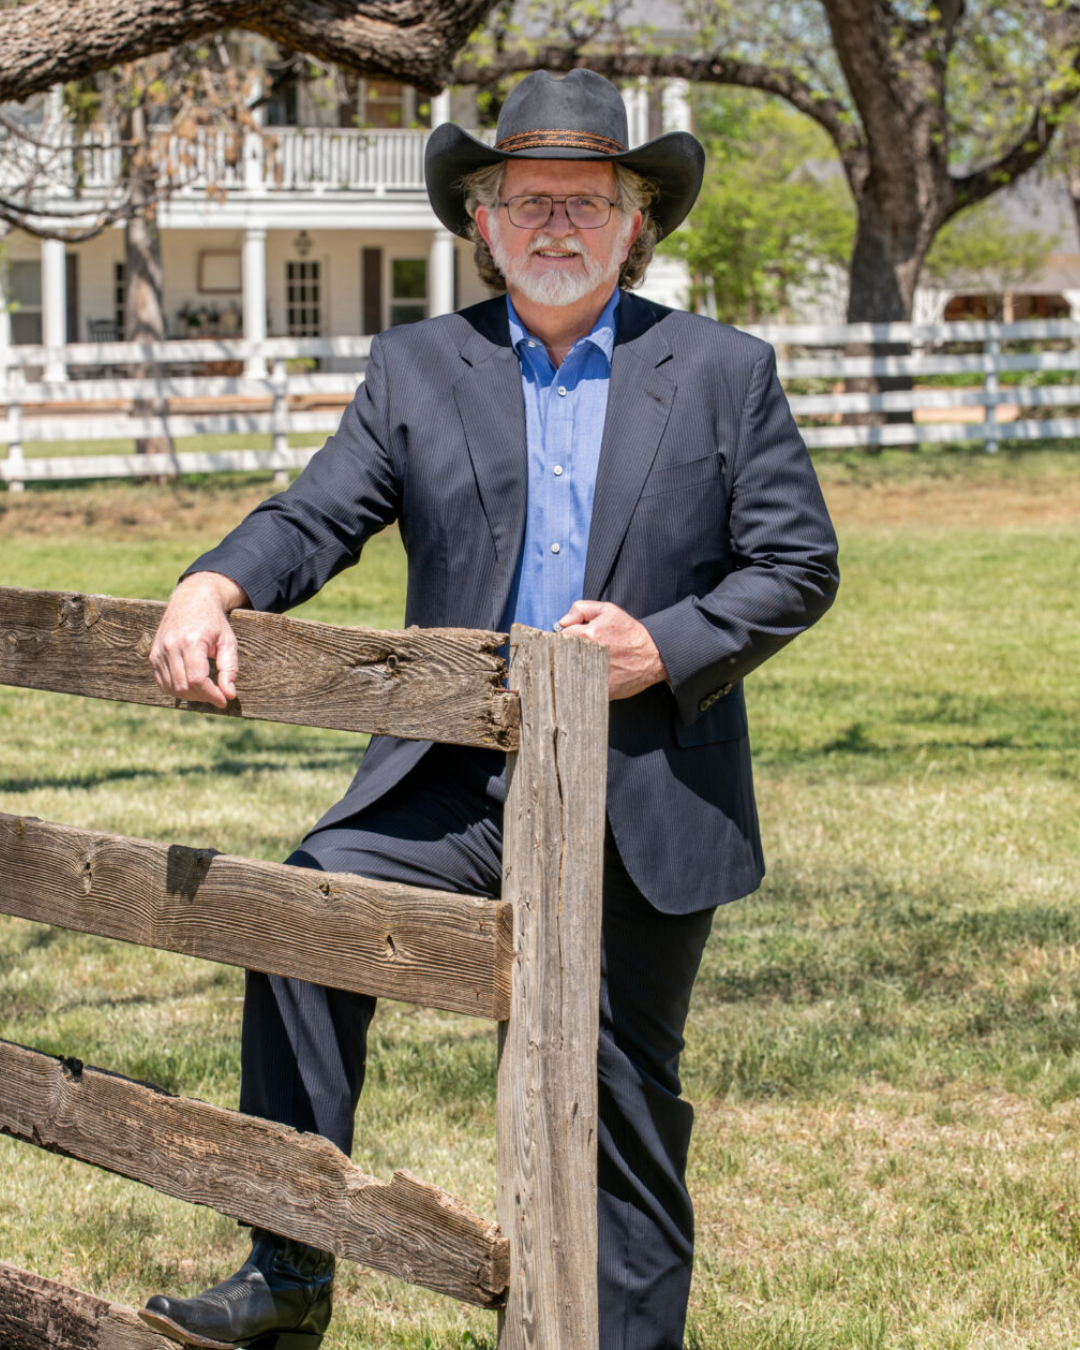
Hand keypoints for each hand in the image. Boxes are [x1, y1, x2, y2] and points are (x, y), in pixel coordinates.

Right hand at [149, 572, 248, 708]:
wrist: (191, 601)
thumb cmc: (214, 622)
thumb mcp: (228, 642)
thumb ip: (230, 668)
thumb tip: (229, 695)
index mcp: (191, 641)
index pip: (197, 679)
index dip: (211, 695)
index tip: (224, 700)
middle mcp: (171, 646)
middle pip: (184, 686)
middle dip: (203, 696)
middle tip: (217, 694)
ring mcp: (159, 651)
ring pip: (172, 688)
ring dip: (190, 695)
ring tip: (206, 689)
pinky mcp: (153, 655)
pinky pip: (162, 683)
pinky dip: (177, 690)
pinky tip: (191, 685)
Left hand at [556, 600, 667, 699]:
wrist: (654, 656)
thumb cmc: (630, 633)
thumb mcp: (608, 610)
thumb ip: (581, 609)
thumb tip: (562, 622)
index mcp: (585, 635)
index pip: (557, 639)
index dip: (562, 640)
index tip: (568, 643)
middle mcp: (586, 655)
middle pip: (559, 658)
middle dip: (564, 656)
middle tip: (578, 655)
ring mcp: (592, 675)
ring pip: (568, 676)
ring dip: (572, 672)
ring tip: (587, 667)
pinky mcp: (599, 691)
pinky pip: (582, 690)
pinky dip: (584, 685)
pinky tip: (593, 679)